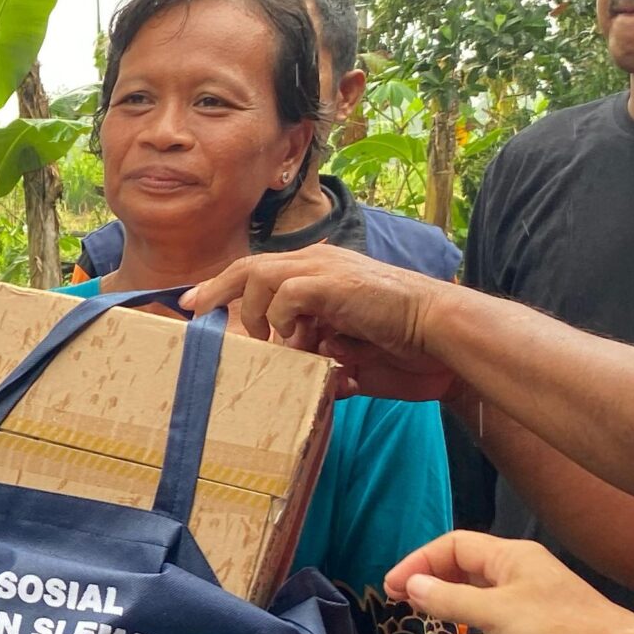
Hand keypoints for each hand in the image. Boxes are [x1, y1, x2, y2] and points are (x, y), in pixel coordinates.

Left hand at [181, 247, 459, 400]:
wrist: (439, 336)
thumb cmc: (402, 347)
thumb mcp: (350, 353)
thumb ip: (321, 355)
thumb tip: (294, 368)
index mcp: (321, 275)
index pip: (262, 272)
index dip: (226, 287)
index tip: (197, 305)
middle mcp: (319, 264)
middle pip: (250, 266)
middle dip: (217, 288)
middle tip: (193, 309)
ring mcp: (326, 270)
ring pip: (261, 275)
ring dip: (253, 311)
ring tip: (263, 341)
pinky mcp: (333, 283)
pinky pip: (286, 292)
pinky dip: (281, 317)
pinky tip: (295, 338)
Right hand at [385, 531, 633, 633]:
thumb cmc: (557, 631)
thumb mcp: (496, 612)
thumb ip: (450, 599)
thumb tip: (410, 585)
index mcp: (510, 559)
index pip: (455, 546)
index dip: (420, 561)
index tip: (391, 585)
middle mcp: (515, 581)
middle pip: (463, 572)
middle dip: (430, 581)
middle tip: (395, 600)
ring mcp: (523, 614)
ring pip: (475, 606)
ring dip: (447, 611)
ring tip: (415, 620)